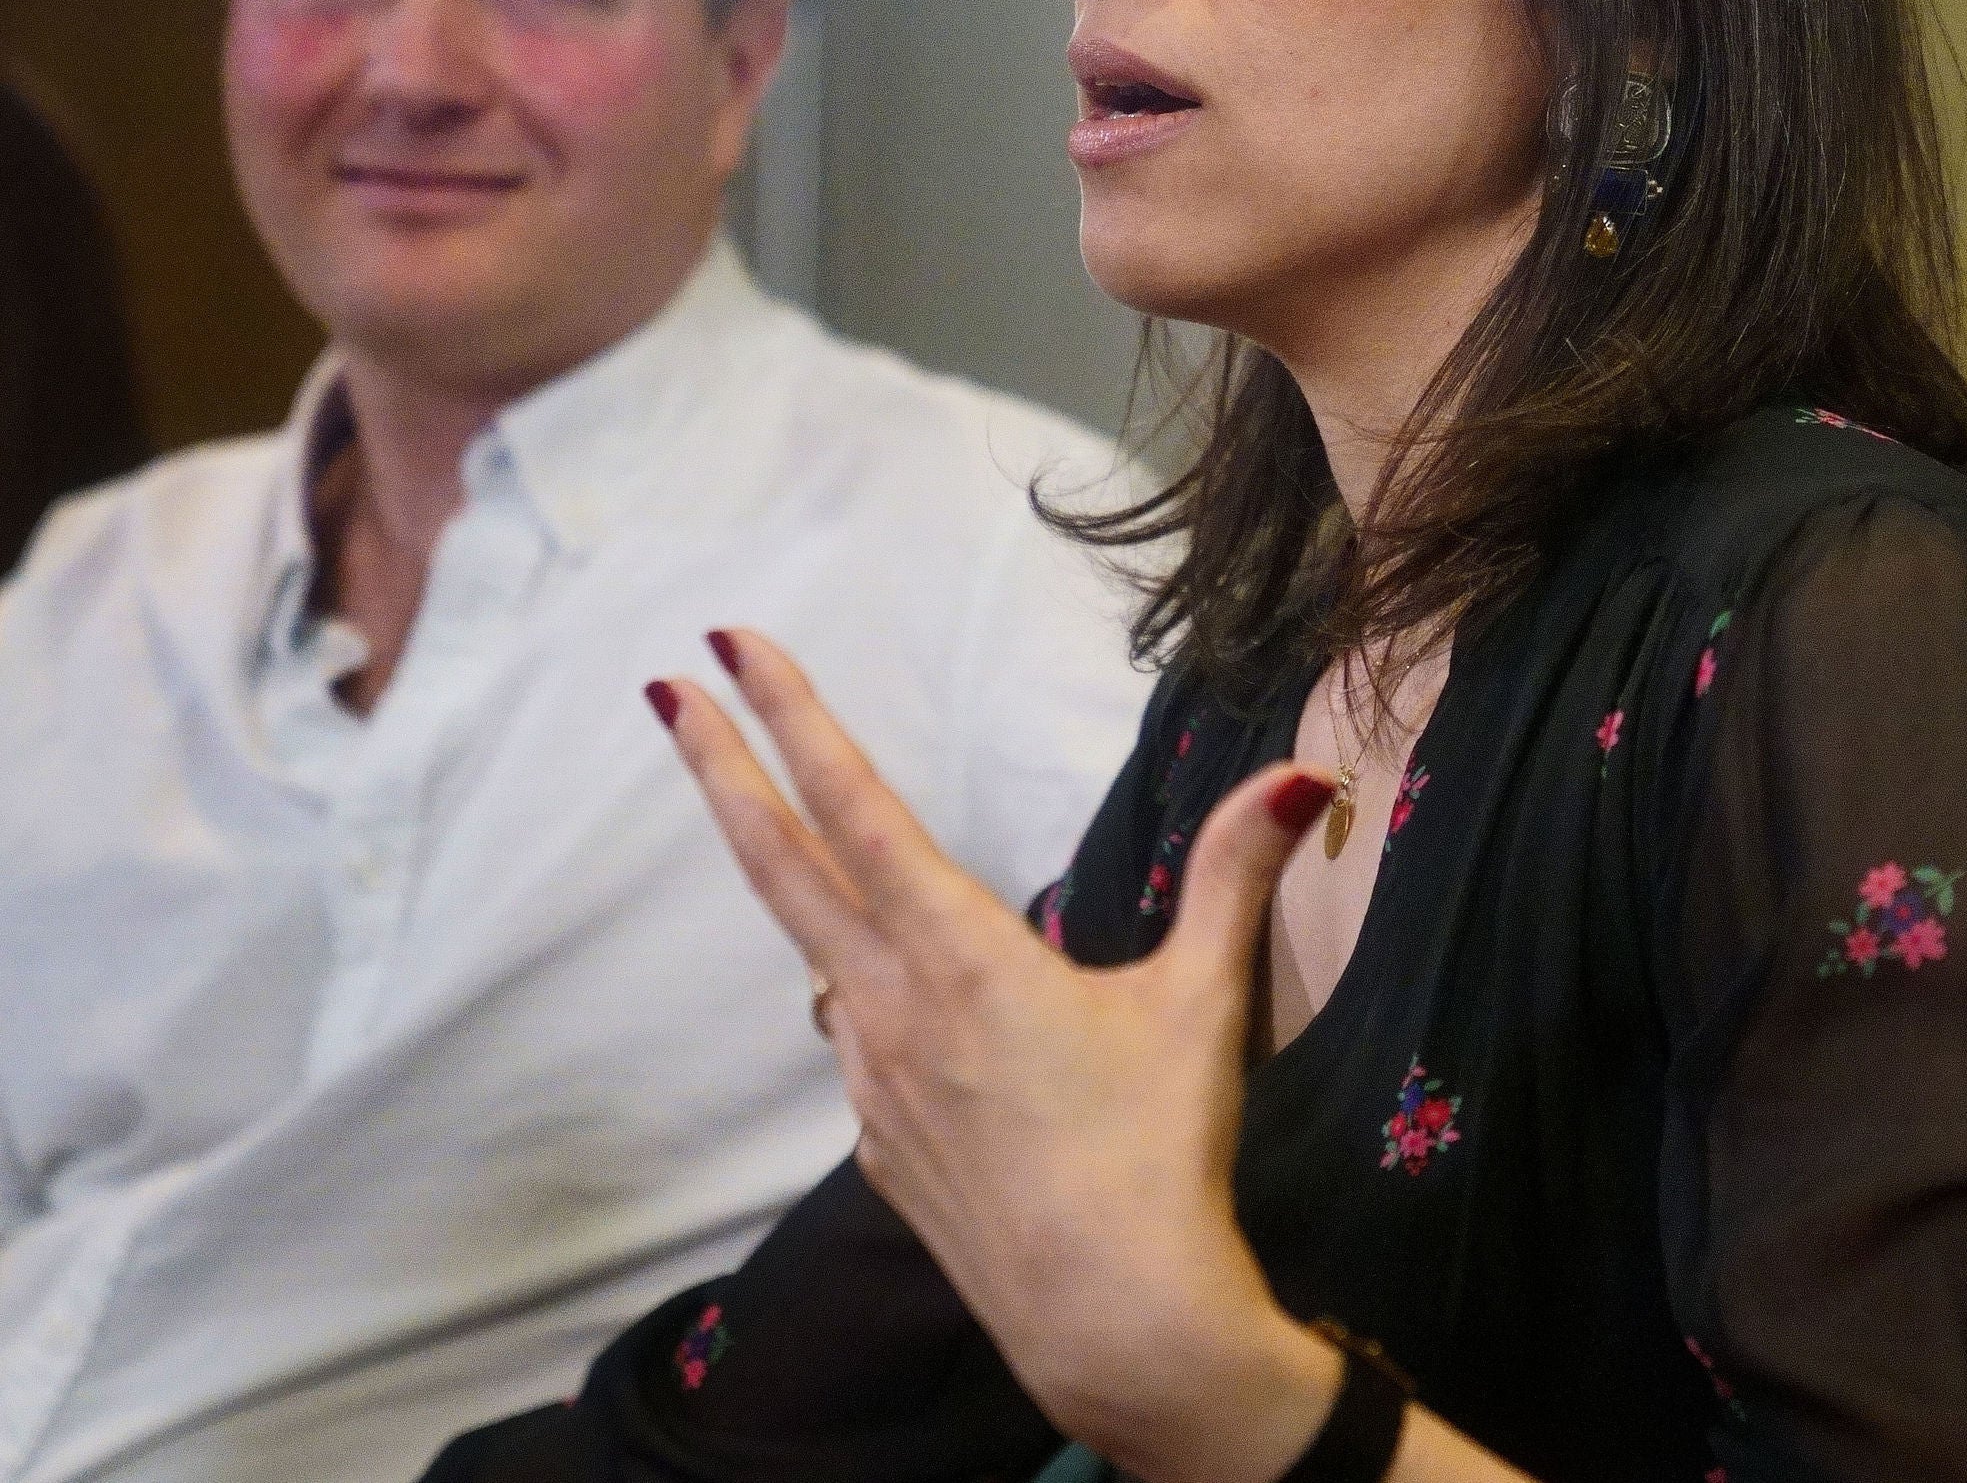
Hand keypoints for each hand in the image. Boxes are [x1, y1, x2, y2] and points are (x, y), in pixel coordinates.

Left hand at [649, 629, 1341, 1482]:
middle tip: (664, 693)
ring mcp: (872, 1084)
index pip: (856, 805)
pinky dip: (878, 1001)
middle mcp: (889, 1008)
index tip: (729, 650)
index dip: (792, 718)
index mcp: (958, 953)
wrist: (1111, 1318)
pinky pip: (867, 1046)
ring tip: (806, 836)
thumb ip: (1234, 877)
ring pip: (822, 957)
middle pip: (780, 866)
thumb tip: (1299, 775)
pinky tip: (935, 1022)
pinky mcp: (882, 1147)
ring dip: (799, 881)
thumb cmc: (1156, 1152)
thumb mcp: (1207, 1001)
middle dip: (720, 769)